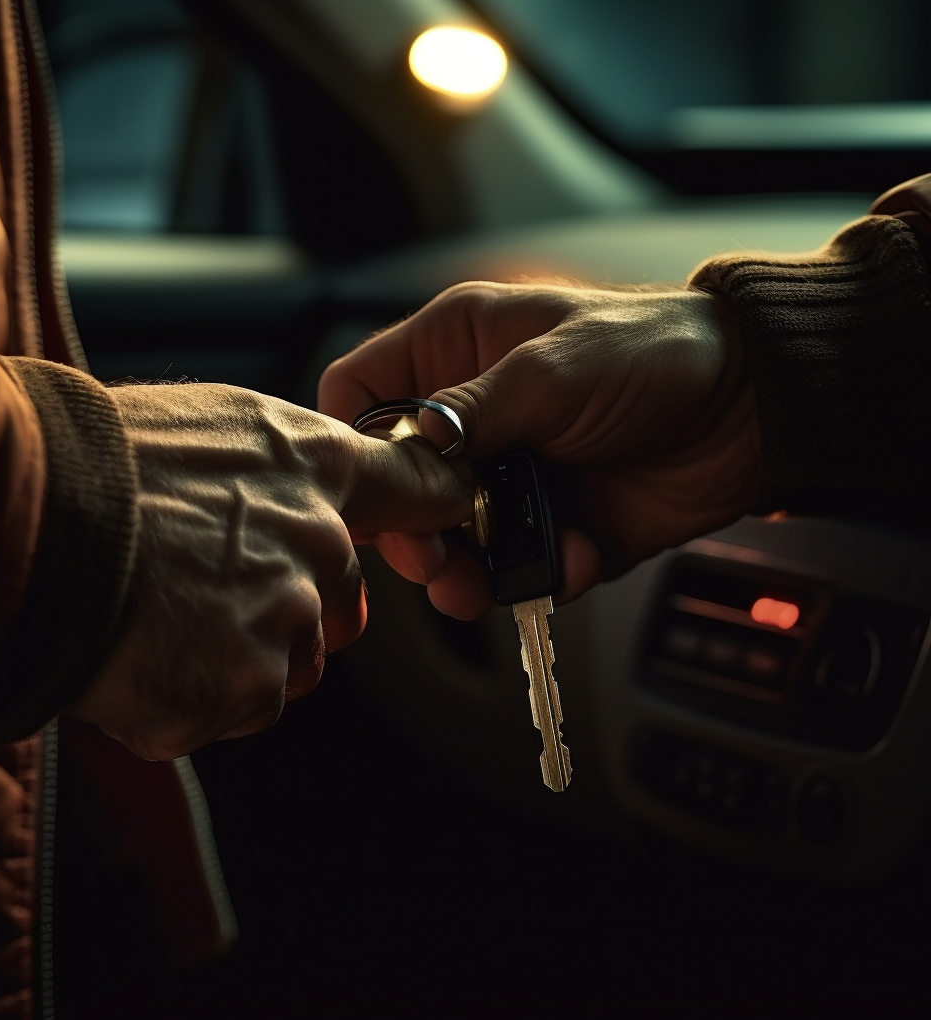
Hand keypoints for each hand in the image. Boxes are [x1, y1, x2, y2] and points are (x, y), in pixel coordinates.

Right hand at [66, 383, 472, 758]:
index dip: (438, 504)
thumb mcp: (215, 425)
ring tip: (166, 616)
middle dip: (289, 614)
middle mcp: (321, 544)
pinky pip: (238, 708)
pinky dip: (197, 696)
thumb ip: (283, 467)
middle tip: (206, 591)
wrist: (29, 520)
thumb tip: (303, 491)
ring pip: (290, 667)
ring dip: (238, 659)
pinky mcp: (245, 686)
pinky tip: (149, 651)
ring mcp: (287, 619)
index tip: (454, 510)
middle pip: (342, 610)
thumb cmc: (105, 463)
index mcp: (315, 467)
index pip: (419, 486)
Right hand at [318, 281, 759, 617]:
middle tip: (434, 554)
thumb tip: (401, 455)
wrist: (751, 408)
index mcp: (457, 352)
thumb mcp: (550, 370)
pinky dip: (538, 575)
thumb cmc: (654, 352)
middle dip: (412, 530)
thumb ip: (466, 415)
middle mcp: (475, 419)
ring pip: (452, 540)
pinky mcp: (553, 524)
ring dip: (467, 571)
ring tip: (487, 582)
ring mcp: (511, 476)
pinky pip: (518, 568)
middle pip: (400, 486)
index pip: (363, 394)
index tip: (369, 493)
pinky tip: (574, 555)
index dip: (354, 446)